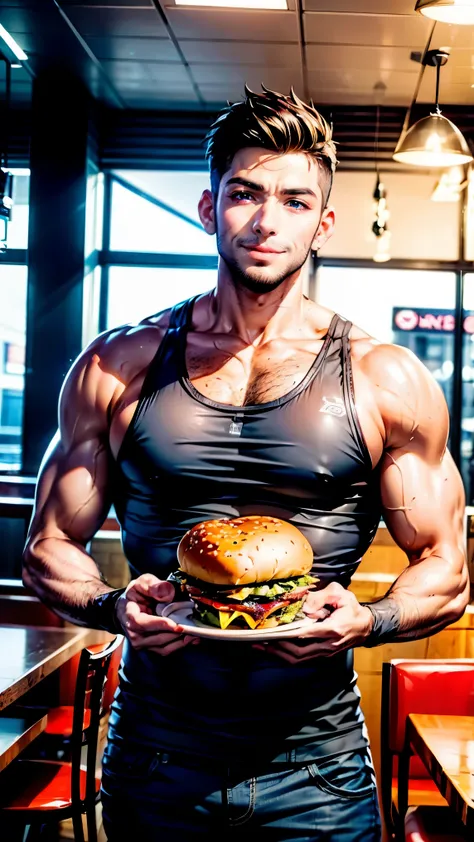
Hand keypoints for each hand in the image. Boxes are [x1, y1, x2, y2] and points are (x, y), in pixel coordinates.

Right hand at [116, 573, 199, 656]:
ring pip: (163, 646)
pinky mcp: (150, 647)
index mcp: (130, 616)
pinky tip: (191, 639)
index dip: (159, 624)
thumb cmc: (136, 594)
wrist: (128, 607)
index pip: (142, 623)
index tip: (175, 624)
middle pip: (157, 637)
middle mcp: (134, 633)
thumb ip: (152, 585)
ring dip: (180, 641)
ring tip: (195, 633)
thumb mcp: (142, 583)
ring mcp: (142, 643)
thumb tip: (165, 593)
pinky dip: (179, 645)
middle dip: (176, 633)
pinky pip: (166, 650)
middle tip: (193, 627)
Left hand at [253, 582, 372, 662]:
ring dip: (279, 655)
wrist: (365, 626)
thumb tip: (305, 606)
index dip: (288, 636)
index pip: (307, 635)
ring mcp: (325, 653)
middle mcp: (328, 645)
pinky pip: (301, 661)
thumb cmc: (351, 608)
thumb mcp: (341, 594)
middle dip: (277, 649)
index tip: (272, 633)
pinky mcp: (322, 656)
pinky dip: (286, 658)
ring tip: (261, 648)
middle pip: (299, 652)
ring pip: (298, 660)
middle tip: (260, 642)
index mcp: (333, 629)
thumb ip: (322, 597)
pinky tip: (273, 652)